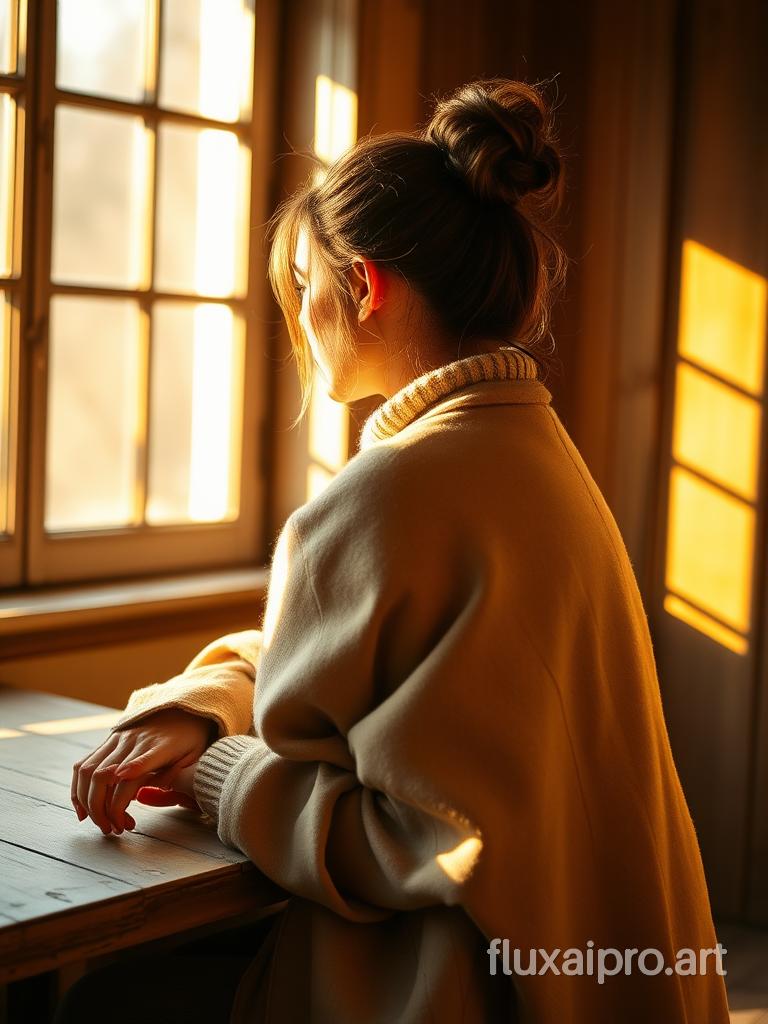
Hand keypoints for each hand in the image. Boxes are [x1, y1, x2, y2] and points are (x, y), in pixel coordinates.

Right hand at [71, 708, 216, 834]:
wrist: (180, 709)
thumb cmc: (189, 738)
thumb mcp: (193, 755)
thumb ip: (172, 774)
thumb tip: (143, 792)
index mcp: (161, 746)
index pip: (142, 763)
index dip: (127, 782)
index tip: (120, 807)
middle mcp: (134, 741)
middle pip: (105, 775)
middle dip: (102, 809)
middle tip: (114, 829)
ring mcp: (118, 740)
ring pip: (89, 772)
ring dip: (88, 803)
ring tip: (102, 824)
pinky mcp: (108, 741)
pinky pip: (84, 765)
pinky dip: (78, 789)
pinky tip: (83, 810)